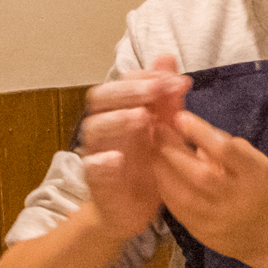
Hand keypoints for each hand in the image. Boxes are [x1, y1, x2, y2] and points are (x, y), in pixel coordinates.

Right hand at [76, 54, 188, 235]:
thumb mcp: (163, 131)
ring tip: (143, 118)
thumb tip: (168, 57)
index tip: (177, 80)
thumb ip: (166, 98)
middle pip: (102, 96)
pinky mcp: (95, 181)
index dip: (147, 76)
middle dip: (130, 90)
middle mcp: (104, 127)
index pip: (123, 81)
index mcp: (119, 111)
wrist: (131, 211)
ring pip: (94, 127)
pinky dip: (102, 161)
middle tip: (159, 90)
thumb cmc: (147, 167)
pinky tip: (119, 159)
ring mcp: (97, 152)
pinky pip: (91, 167)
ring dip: (118, 119)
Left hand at [152, 108, 267, 265]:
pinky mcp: (204, 235)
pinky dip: (165, 190)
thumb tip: (187, 125)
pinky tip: (159, 175)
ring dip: (162, 170)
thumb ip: (224, 145)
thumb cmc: (263, 188)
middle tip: (156, 130)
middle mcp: (238, 199)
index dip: (200, 133)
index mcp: (255, 174)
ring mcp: (220, 220)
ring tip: (152, 151)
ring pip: (183, 195)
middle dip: (172, 150)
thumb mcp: (256, 161)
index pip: (226, 151)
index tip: (179, 116)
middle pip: (200, 174)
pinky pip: (178, 211)